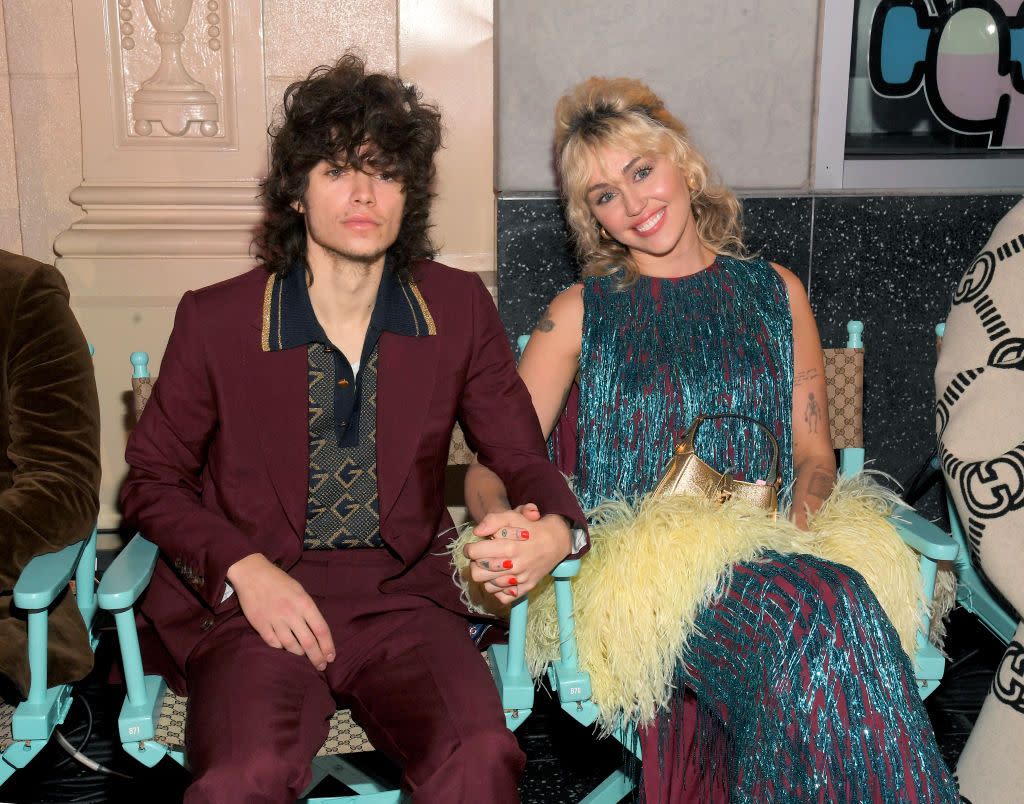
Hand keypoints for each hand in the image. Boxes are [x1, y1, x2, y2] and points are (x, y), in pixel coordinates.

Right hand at [226, 553, 334, 670]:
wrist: (252, 574)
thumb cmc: (279, 581)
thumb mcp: (300, 590)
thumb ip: (308, 609)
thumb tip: (316, 630)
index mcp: (304, 603)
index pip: (321, 630)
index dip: (327, 646)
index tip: (331, 657)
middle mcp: (291, 614)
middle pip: (308, 642)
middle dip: (317, 657)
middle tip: (321, 666)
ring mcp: (275, 620)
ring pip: (291, 646)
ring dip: (299, 654)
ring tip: (304, 656)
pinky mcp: (260, 625)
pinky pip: (274, 643)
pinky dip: (281, 647)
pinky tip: (284, 647)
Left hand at [464, 507, 571, 605]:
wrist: (556, 540)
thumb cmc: (531, 527)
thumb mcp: (512, 516)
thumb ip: (492, 520)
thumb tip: (477, 532)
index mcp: (509, 547)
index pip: (475, 554)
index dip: (469, 550)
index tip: (471, 547)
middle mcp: (514, 566)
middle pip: (477, 573)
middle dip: (475, 564)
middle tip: (480, 557)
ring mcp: (520, 579)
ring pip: (488, 587)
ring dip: (486, 577)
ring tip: (490, 567)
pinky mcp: (526, 588)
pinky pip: (502, 597)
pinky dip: (498, 590)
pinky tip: (499, 578)